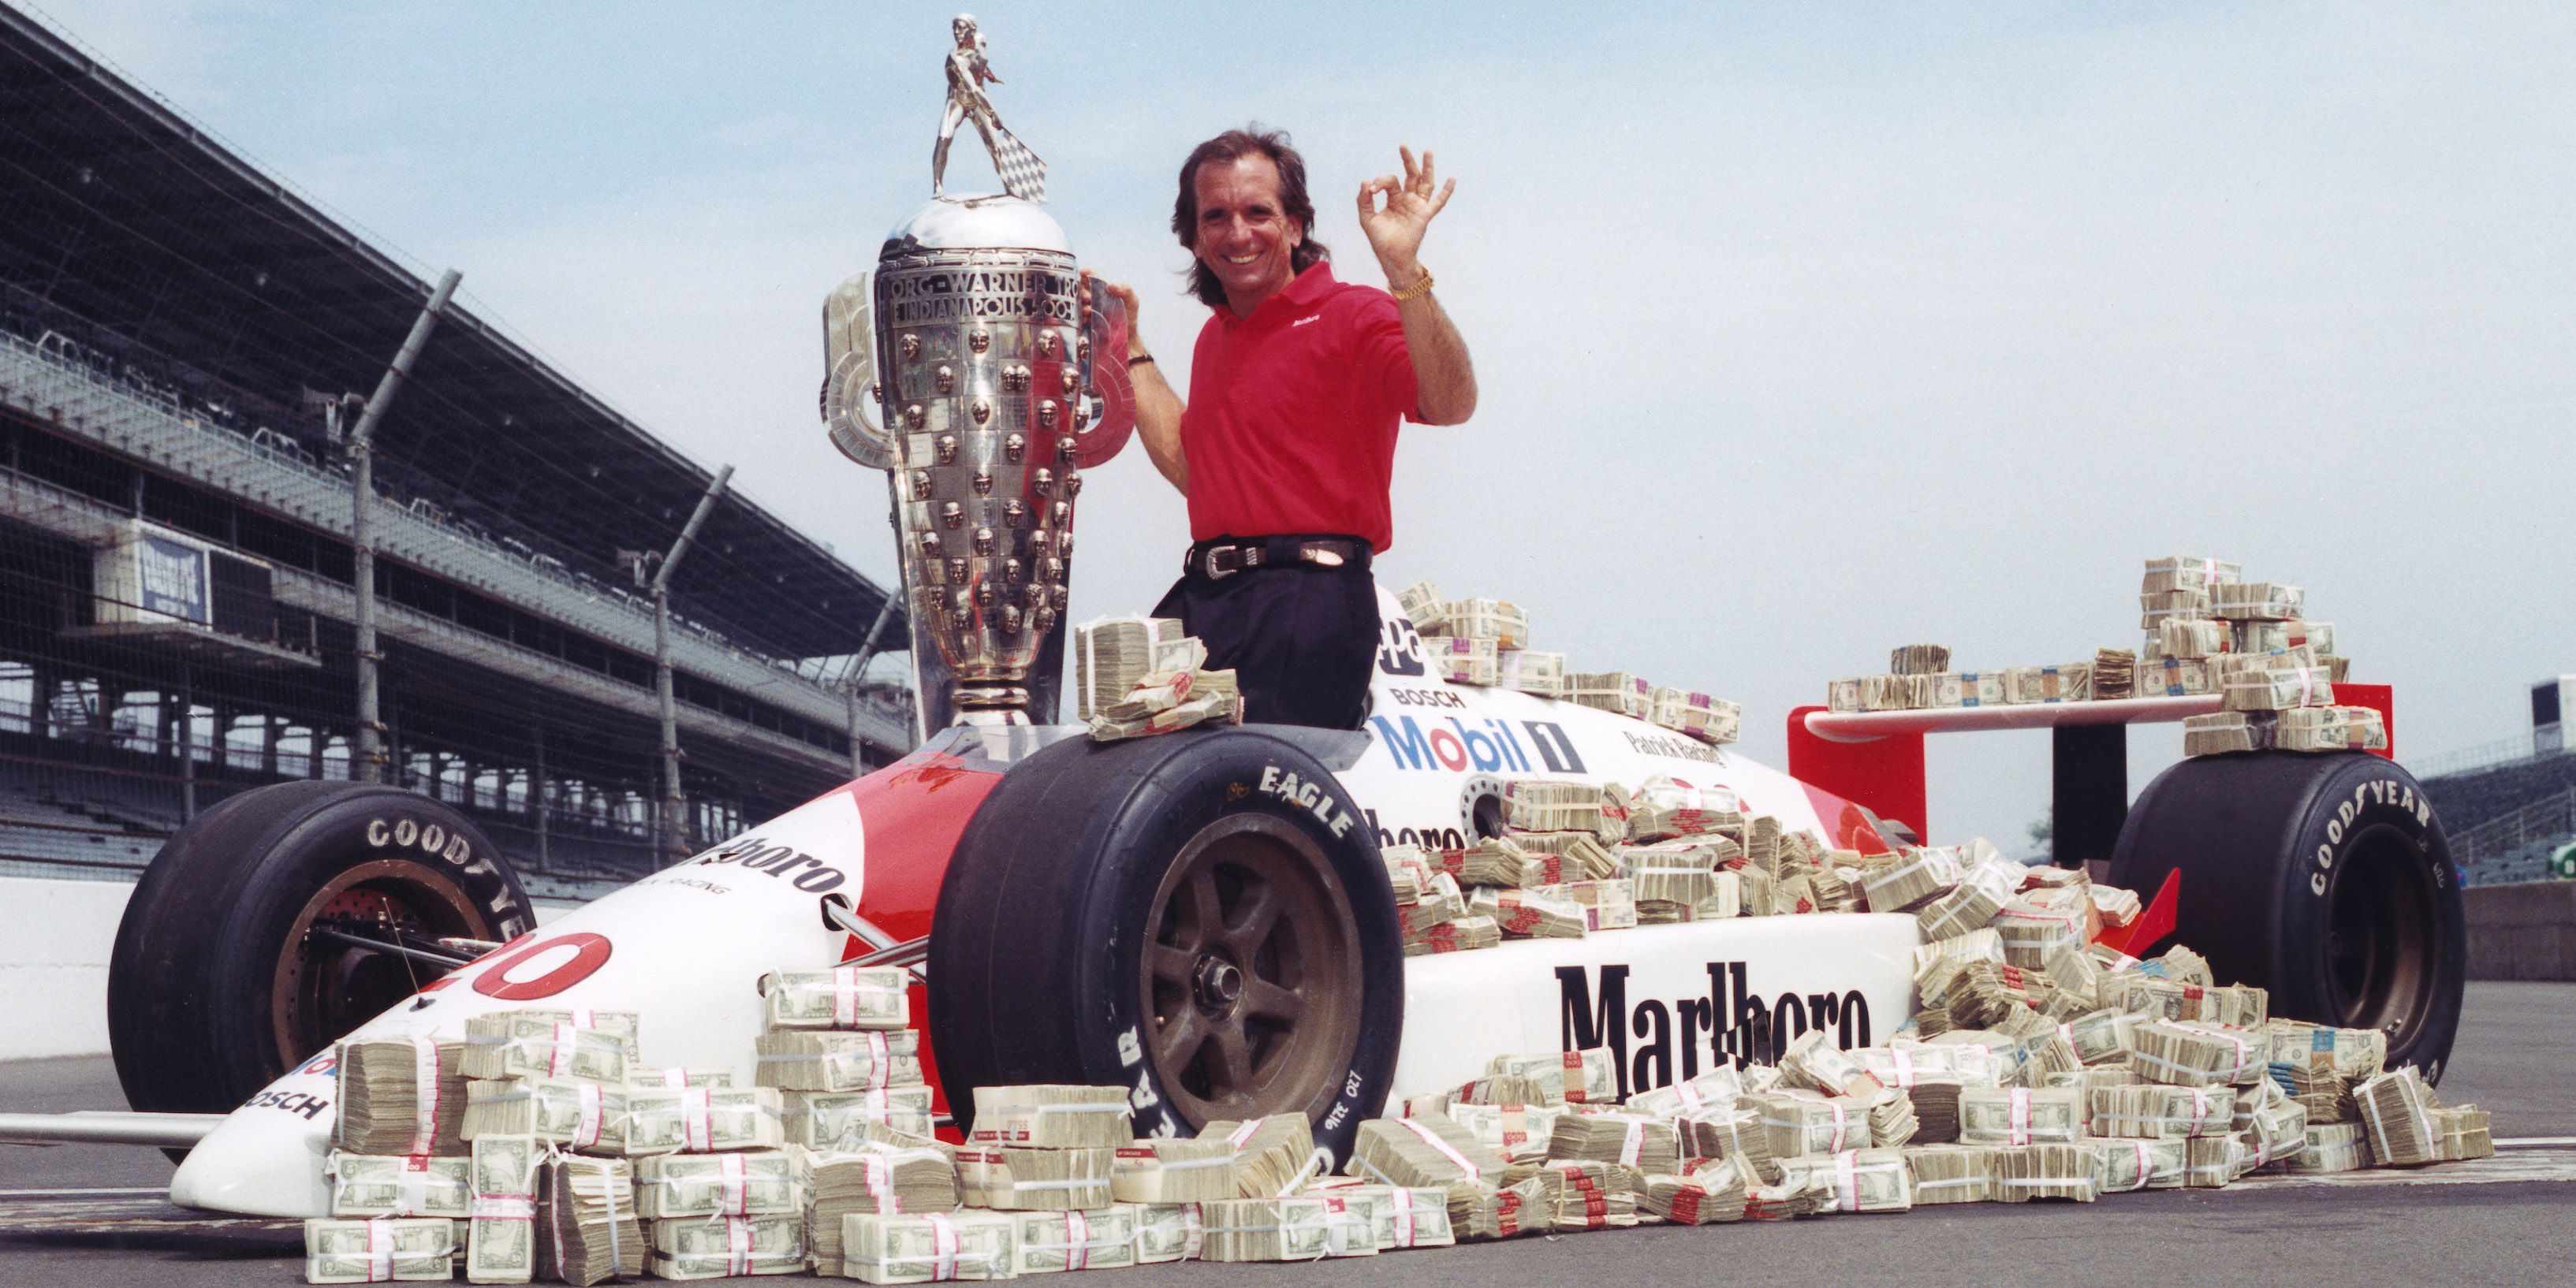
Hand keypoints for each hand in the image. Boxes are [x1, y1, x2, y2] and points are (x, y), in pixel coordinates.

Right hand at [1078, 269, 1144, 357]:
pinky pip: (1077, 317)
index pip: (1092, 277)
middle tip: (1089, 298)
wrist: (1127, 339)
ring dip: (1082, 305)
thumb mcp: (1132, 302)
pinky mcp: (1085, 321)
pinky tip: (1088, 320)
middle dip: (1082, 291)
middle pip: (1081, 289)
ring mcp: (1088, 309)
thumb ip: (1126, 290)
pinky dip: (1081, 317)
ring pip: (1077, 303)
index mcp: (1103, 289)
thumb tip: (1111, 284)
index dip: (1086, 273)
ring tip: (1090, 311)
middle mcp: (1093, 297)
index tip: (1082, 272)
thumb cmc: (1129, 317)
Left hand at [1357, 146, 1453, 283]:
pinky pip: (1438, 202)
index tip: (1371, 189)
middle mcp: (1408, 199)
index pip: (1389, 181)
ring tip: (1427, 151)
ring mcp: (1417, 206)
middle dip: (1407, 160)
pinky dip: (1446, 191)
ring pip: (1425, 182)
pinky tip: (1452, 179)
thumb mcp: (1367, 218)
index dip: (1380, 182)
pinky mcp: (1425, 214)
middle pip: (1410, 175)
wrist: (1390, 256)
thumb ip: (1364, 200)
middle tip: (1403, 146)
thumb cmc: (1379, 239)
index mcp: (1394, 198)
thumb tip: (1365, 181)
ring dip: (1427, 167)